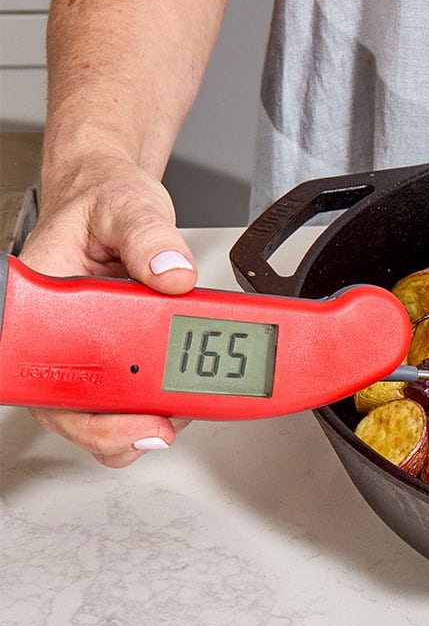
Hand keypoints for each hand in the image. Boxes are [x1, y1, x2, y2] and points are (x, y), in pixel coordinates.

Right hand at [19, 152, 194, 466]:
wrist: (112, 195)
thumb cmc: (102, 201)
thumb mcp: (127, 208)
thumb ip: (149, 237)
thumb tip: (172, 273)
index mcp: (41, 301)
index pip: (49, 376)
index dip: (86, 414)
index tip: (133, 420)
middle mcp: (59, 334)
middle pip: (74, 411)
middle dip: (122, 430)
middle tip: (168, 426)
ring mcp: (89, 346)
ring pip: (103, 411)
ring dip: (144, 419)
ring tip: (187, 404)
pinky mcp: (120, 350)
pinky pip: (133, 390)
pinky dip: (162, 397)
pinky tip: (190, 388)